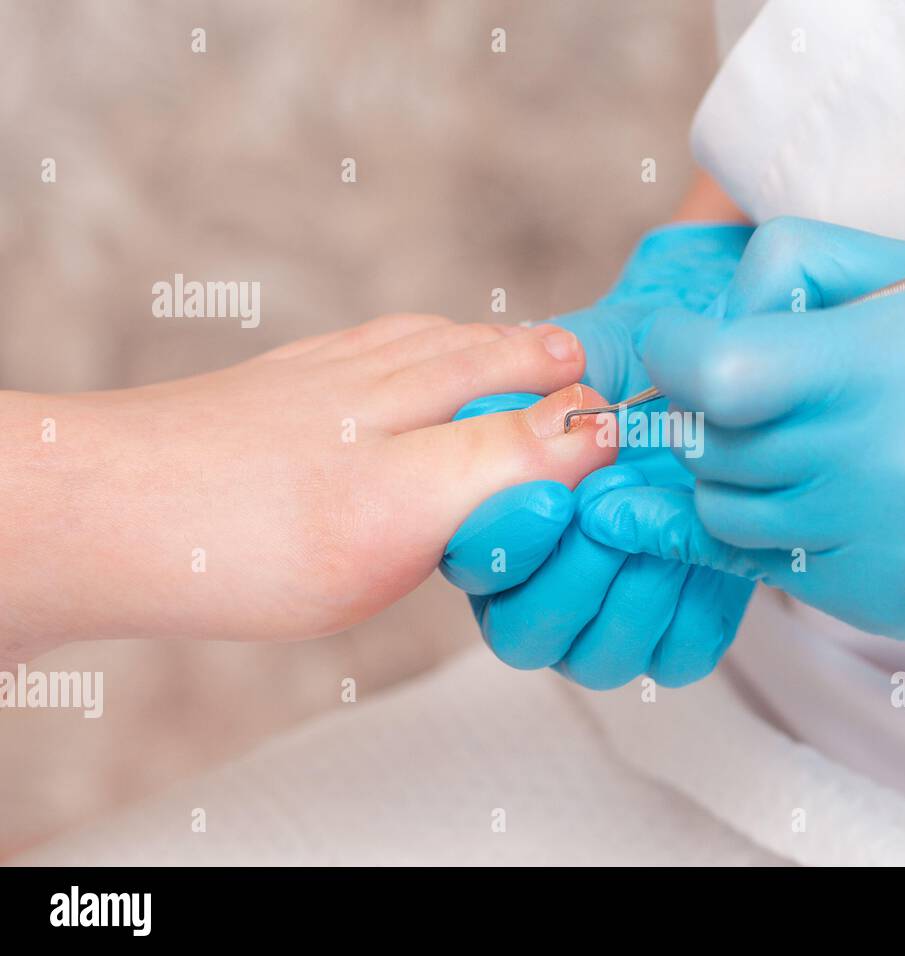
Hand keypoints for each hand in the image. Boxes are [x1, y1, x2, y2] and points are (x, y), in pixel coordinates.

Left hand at [0, 314, 612, 658]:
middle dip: (538, 360)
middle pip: (484, 351)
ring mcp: (323, 379)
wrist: (101, 518)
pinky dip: (409, 357)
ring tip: (510, 352)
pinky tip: (396, 373)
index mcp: (427, 393)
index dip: (587, 400)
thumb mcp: (406, 507)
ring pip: (425, 348)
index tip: (627, 413)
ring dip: (478, 349)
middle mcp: (380, 372)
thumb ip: (506, 461)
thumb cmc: (249, 530)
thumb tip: (598, 424)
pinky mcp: (277, 394)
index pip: (538, 383)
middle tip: (580, 364)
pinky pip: (367, 360)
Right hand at [439, 224, 756, 688]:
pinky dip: (694, 607)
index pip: (473, 566)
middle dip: (572, 572)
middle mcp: (537, 589)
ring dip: (632, 590)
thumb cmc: (637, 365)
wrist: (714, 382)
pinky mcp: (678, 636)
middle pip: (523, 634)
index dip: (508, 539)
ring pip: (595, 658)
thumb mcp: (584, 354)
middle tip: (615, 502)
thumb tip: (501, 418)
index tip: (557, 496)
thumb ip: (532, 385)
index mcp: (494, 526)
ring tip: (669, 517)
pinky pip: (676, 655)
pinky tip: (708, 545)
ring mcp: (605, 624)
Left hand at [580, 217, 904, 646]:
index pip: (716, 374)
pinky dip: (772, 529)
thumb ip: (793, 279)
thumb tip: (696, 329)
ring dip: (731, 476)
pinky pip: (767, 566)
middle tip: (743, 395)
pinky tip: (825, 499)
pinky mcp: (884, 601)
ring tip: (796, 447)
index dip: (674, 355)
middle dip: (702, 414)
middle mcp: (890, 460)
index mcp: (899, 358)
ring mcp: (885, 544)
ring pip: (723, 512)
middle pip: (710, 447)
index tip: (682, 345)